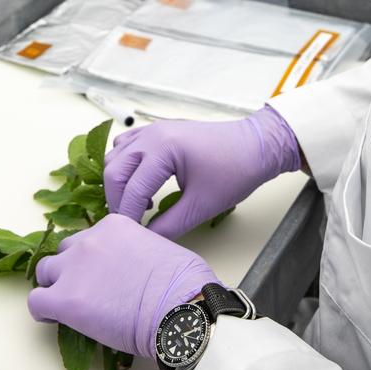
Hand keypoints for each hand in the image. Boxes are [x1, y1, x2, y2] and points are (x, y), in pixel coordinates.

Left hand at [27, 213, 217, 358]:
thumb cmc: (182, 283)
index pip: (89, 239)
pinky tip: (57, 320)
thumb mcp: (160, 248)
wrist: (179, 306)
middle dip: (71, 270)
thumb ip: (137, 250)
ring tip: (70, 306)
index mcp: (113, 225)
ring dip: (55, 287)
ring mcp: (73, 270)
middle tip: (86, 291)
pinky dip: (43, 311)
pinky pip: (36, 302)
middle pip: (64, 252)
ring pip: (45, 272)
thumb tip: (136, 270)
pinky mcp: (64, 299)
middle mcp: (89, 241)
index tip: (102, 276)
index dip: (93, 260)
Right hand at [103, 105, 301, 237]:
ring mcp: (154, 129)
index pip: (132, 189)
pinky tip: (143, 182)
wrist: (256, 147)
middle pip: (114, 170)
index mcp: (162, 149)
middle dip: (117, 200)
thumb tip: (146, 241)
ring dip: (120, 182)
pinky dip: (126, 165)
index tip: (130, 238)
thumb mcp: (201, 206)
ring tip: (139, 204)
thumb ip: (169, 225)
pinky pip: (127, 146)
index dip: (128, 217)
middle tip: (130, 224)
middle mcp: (152, 134)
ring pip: (116, 157)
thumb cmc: (235, 171)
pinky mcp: (159, 131)